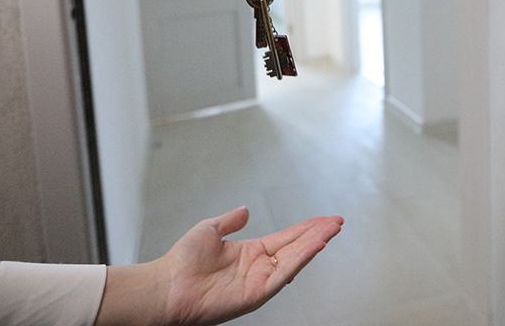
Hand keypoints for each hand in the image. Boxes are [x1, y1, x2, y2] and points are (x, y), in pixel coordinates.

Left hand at [94, 207, 342, 325]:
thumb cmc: (182, 262)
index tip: (325, 219)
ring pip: (294, 260)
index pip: (286, 238)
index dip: (306, 228)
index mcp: (250, 253)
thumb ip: (230, 222)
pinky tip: (314, 245)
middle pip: (296, 248)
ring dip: (314, 244)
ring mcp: (259, 281)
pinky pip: (283, 274)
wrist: (167, 284)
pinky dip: (301, 259)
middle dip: (318, 234)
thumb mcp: (209, 230)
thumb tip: (245, 210)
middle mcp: (258, 268)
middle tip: (337, 222)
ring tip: (331, 230)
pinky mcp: (257, 294)